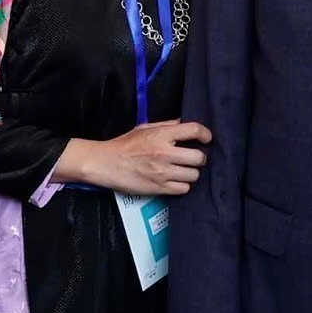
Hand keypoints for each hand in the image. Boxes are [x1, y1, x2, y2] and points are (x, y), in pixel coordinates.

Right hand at [67, 120, 209, 194]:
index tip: (206, 139)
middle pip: (198, 157)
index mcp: (161, 135)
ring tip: (182, 170)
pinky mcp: (158, 188)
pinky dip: (182, 185)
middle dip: (198, 158)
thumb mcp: (144, 128)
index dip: (205, 134)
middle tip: (192, 158)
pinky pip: (183, 189)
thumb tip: (184, 123)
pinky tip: (175, 181)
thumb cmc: (124, 145)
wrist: (105, 163)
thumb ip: (167, 125)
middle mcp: (165, 153)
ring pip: (193, 175)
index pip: (194, 130)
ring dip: (191, 173)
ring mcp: (162, 172)